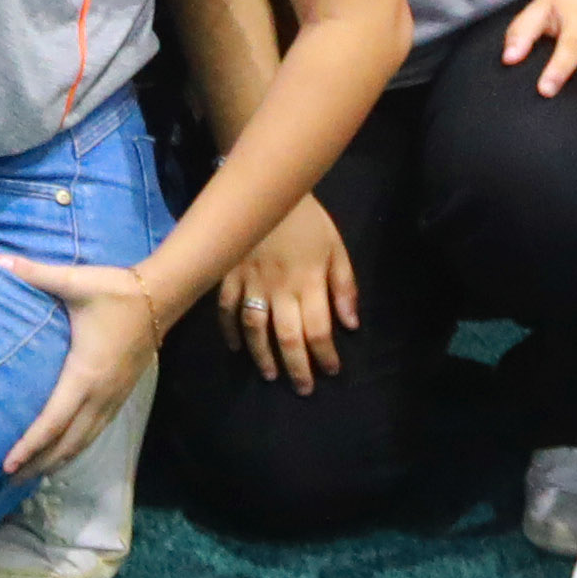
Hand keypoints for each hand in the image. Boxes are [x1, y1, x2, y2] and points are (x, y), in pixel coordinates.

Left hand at [0, 255, 172, 478]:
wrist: (161, 296)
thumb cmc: (115, 291)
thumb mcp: (74, 281)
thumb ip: (35, 273)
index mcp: (84, 374)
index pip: (52, 421)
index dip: (30, 445)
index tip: (7, 463)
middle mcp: (99, 394)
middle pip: (67, 442)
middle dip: (39, 463)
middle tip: (10, 479)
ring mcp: (113, 398)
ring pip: (84, 441)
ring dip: (59, 460)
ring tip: (33, 474)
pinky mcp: (121, 395)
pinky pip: (96, 431)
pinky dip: (77, 447)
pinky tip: (65, 452)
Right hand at [211, 193, 356, 389]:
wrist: (268, 188)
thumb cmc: (307, 220)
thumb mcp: (336, 247)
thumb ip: (344, 286)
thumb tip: (350, 325)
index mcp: (309, 281)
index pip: (318, 329)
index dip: (325, 355)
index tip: (331, 370)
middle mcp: (280, 288)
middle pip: (287, 336)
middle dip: (297, 367)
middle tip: (303, 388)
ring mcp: (250, 282)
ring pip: (255, 328)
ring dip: (263, 356)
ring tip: (272, 375)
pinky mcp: (229, 274)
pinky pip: (225, 308)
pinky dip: (229, 331)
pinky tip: (237, 347)